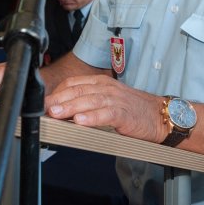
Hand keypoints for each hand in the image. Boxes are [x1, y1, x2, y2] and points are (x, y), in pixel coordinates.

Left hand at [45, 75, 167, 142]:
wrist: (159, 115)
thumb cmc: (132, 110)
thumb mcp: (108, 100)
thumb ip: (88, 101)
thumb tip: (63, 109)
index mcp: (101, 83)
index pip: (74, 83)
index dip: (58, 92)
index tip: (44, 102)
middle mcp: (107, 88)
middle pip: (79, 90)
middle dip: (60, 99)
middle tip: (45, 107)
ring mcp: (116, 99)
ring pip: (90, 100)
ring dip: (72, 107)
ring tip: (57, 113)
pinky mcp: (125, 113)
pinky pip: (107, 114)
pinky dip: (93, 117)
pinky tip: (82, 121)